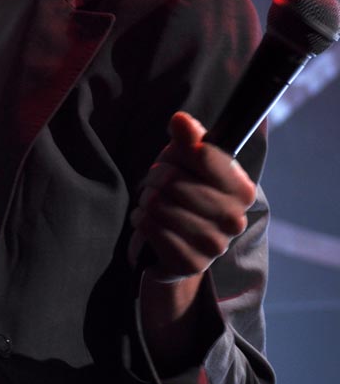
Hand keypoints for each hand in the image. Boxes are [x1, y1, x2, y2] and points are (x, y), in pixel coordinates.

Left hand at [128, 111, 256, 281]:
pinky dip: (141, 219)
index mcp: (242, 189)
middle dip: (154, 178)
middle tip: (157, 185)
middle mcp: (235, 219)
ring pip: (158, 204)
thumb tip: (181, 120)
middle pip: (171, 180)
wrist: (171, 239)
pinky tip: (149, 221)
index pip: (202, 154)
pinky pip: (150, 227)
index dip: (177, 152)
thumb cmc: (182, 190)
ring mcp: (215, 245)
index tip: (176, 158)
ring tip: (154, 204)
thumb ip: (188, 137)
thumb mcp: (184, 158)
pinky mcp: (190, 263)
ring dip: (146, 200)